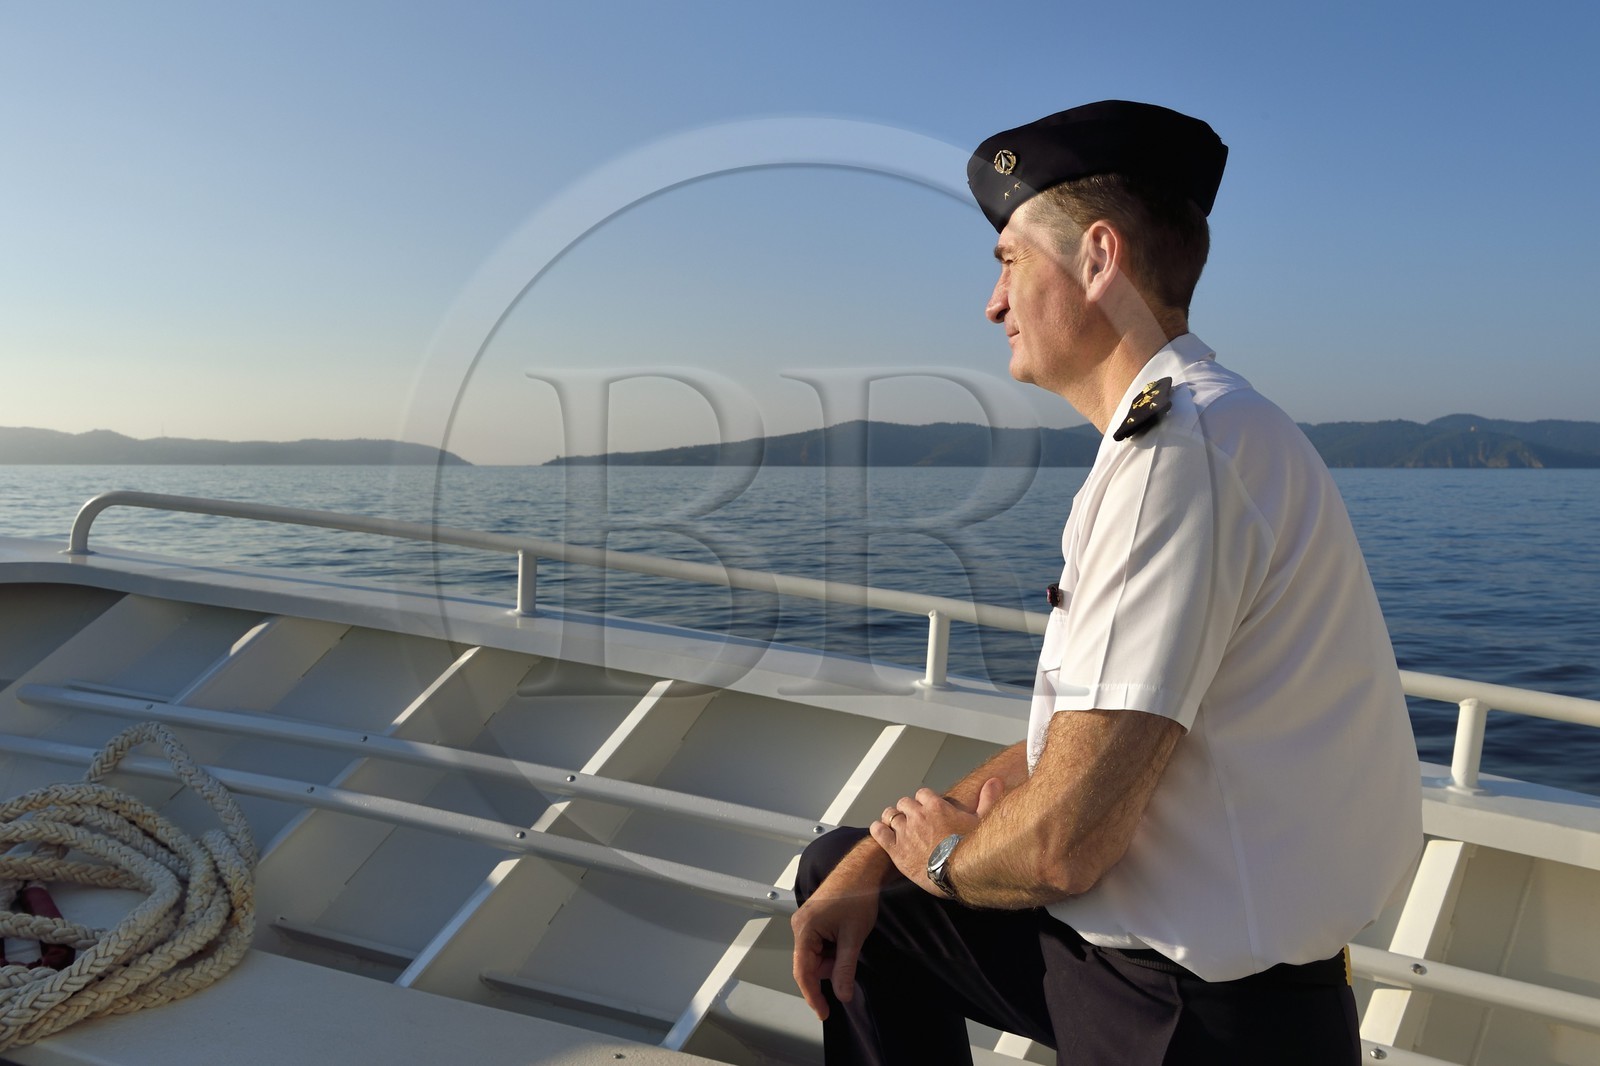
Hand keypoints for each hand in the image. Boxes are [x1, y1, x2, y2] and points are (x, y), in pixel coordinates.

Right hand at [791, 847, 884, 1019]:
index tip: (824, 1013)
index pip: (803, 972)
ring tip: (850, 947)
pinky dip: (832, 951)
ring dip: (831, 961)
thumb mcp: (854, 937)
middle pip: (808, 965)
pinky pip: (818, 945)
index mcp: (804, 929)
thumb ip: (845, 968)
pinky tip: (845, 942)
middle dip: (828, 974)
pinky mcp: (813, 920)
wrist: (863, 870)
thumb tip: (841, 995)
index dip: (813, 996)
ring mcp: (805, 922)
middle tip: (847, 976)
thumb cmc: (858, 896)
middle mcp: (799, 926)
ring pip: (814, 956)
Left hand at [869, 778, 1004, 893]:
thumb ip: (987, 799)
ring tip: (895, 825)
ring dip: (892, 818)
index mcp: (936, 806)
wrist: (960, 873)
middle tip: (912, 819)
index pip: (922, 794)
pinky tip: (879, 830)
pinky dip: (878, 829)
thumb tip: (994, 781)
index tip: (926, 808)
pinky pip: (879, 833)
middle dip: (907, 809)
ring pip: (890, 815)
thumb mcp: (983, 821)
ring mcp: (905, 832)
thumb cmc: (973, 849)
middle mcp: (917, 815)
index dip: (923, 801)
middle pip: (904, 803)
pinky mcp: (895, 850)